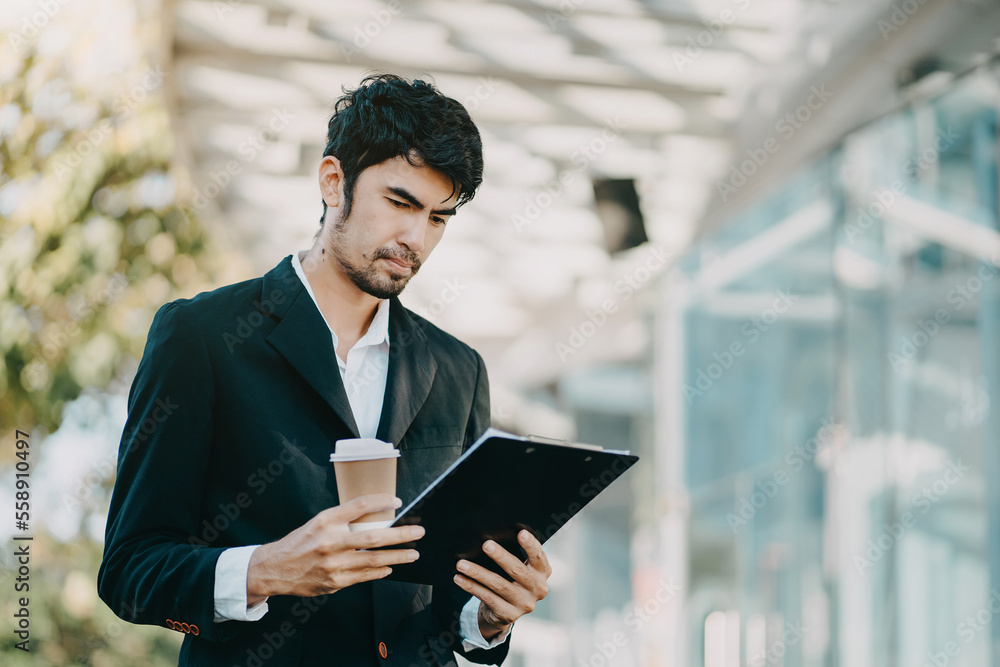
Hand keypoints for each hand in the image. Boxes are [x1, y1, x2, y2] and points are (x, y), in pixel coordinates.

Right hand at [246, 494, 422, 601]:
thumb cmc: (301, 541)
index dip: (382, 502)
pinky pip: (365, 576)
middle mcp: (331, 541)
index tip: (398, 502)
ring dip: (398, 556)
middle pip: (374, 536)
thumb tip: (377, 515)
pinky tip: (390, 567)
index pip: (360, 506)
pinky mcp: (335, 582)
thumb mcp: (319, 522)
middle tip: (418, 532)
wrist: (276, 568)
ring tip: (413, 553)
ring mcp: (334, 564)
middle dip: (401, 535)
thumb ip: (344, 519)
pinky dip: (380, 571)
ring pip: (374, 560)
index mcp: (327, 521)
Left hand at [453, 529, 550, 639]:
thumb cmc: (512, 580)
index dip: (531, 545)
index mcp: (542, 572)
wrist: (507, 610)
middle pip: (517, 570)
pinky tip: (460, 579)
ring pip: (498, 585)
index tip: (521, 532)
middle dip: (500, 556)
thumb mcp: (521, 567)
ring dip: (478, 572)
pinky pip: (487, 597)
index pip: (538, 557)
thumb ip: (516, 554)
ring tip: (462, 564)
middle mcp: (538, 589)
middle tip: (485, 544)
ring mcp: (524, 604)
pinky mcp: (509, 614)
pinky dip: (471, 586)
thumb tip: (492, 536)